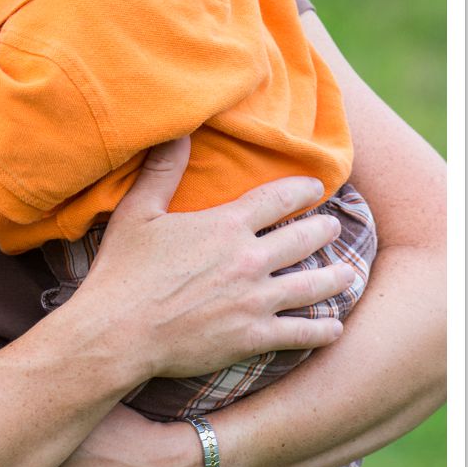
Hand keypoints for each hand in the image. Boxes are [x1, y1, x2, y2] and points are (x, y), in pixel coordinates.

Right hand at [66, 139, 356, 384]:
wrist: (119, 331)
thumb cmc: (123, 270)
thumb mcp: (138, 211)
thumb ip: (162, 170)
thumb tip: (176, 130)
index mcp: (225, 224)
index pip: (277, 199)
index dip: (301, 190)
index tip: (316, 187)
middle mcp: (248, 258)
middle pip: (303, 240)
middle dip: (324, 231)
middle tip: (336, 227)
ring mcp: (255, 299)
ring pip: (311, 286)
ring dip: (335, 279)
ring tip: (348, 274)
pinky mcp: (252, 336)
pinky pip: (300, 332)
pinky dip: (322, 330)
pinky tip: (334, 328)